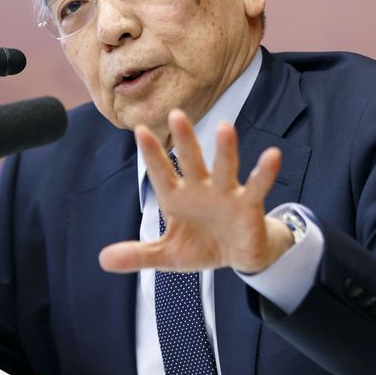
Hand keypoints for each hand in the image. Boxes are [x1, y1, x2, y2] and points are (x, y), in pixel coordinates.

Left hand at [99, 109, 293, 273]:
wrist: (237, 257)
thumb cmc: (200, 245)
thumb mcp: (167, 255)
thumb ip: (138, 254)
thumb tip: (103, 260)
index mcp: (176, 196)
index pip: (161, 172)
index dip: (152, 154)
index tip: (140, 130)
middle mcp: (200, 188)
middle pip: (191, 160)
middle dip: (185, 140)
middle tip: (177, 114)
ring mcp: (226, 194)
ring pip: (225, 167)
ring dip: (225, 149)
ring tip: (225, 127)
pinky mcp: (249, 205)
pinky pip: (258, 186)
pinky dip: (265, 172)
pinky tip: (272, 155)